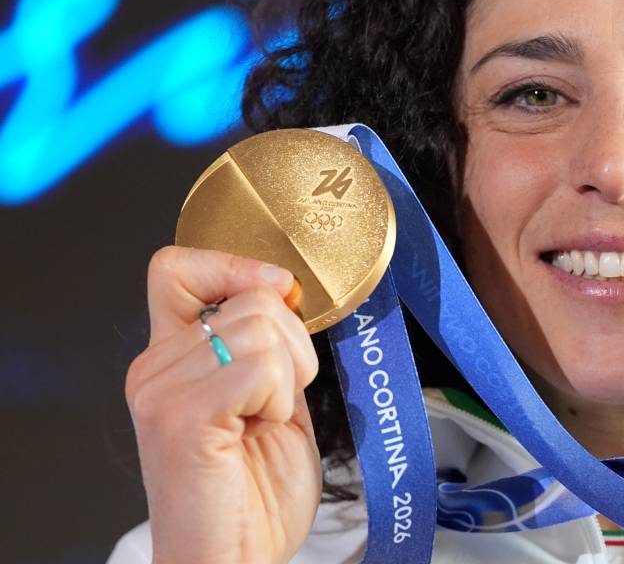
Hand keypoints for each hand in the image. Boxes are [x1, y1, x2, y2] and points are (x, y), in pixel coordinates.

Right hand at [124, 246, 322, 563]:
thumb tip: (282, 289)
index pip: (176, 268)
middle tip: (274, 401)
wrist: (235, 559)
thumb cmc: (255, 492)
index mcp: (172, 357)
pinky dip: (278, 399)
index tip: (277, 291)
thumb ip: (266, 344)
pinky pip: (260, 367)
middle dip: (291, 343)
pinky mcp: (181, 416)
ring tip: (263, 419)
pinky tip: (257, 430)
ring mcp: (162, 390)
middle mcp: (156, 367)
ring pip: (262, 328)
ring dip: (287, 376)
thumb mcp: (269, 396)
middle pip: (250, 297)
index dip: (235, 266)